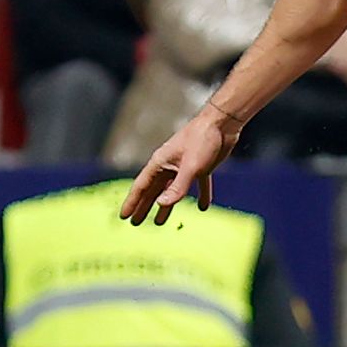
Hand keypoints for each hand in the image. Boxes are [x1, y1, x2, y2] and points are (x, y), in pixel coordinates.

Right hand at [119, 105, 239, 224]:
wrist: (222, 123)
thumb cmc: (203, 140)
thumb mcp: (190, 167)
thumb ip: (177, 188)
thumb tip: (161, 204)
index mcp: (160, 163)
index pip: (141, 186)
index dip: (132, 202)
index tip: (123, 216)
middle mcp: (169, 165)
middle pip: (154, 190)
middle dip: (144, 207)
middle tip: (136, 223)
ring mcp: (184, 166)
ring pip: (172, 190)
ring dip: (167, 205)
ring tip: (159, 221)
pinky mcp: (201, 166)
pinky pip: (198, 184)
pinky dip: (200, 195)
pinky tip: (202, 207)